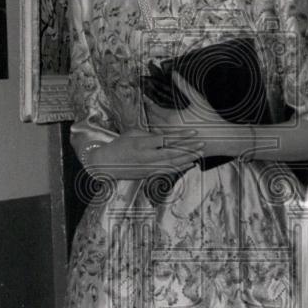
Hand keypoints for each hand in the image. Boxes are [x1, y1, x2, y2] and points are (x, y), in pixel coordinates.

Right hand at [86, 127, 203, 179]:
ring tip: (200, 154)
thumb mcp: (132, 133)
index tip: (193, 132)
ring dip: (187, 159)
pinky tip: (189, 165)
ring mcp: (148, 167)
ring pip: (172, 164)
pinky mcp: (148, 174)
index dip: (181, 136)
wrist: (105, 163)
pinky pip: (167, 171)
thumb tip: (163, 133)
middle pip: (173, 153)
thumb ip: (149, 133)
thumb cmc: (119, 145)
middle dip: (189, 148)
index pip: (166, 139)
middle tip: (202, 144)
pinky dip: (180, 168)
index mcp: (142, 143)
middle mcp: (147, 157)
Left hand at [144, 72, 255, 158]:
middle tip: (146, 105)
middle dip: (147, 112)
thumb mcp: (198, 100)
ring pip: (155, 132)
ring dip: (151, 124)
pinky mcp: (176, 149)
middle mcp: (170, 131)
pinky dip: (158, 134)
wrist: (223, 138)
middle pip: (151, 121)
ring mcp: (172, 142)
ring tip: (150, 116)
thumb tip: (174, 73)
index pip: (153, 109)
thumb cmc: (212, 119)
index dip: (148, 102)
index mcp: (173, 119)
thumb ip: (184, 86)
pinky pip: (162, 141)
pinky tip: (159, 129)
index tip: (144, 96)